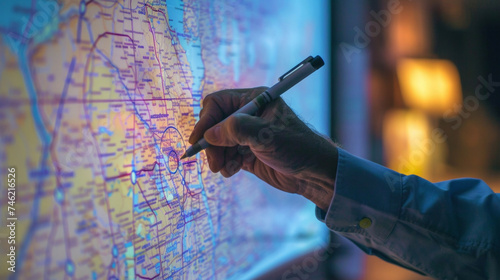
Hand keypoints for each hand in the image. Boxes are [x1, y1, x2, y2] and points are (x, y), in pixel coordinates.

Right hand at [188, 87, 337, 210]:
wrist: (313, 174)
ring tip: (223, 169)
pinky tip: (232, 171)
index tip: (199, 140)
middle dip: (211, 142)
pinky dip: (225, 164)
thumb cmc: (296, 147)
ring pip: (217, 142)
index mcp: (255, 100)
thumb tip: (210, 134)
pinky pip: (226, 155)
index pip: (218, 103)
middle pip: (214, 123)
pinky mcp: (247, 153)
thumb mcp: (266, 135)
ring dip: (217, 156)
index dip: (206, 119)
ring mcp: (247, 135)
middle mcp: (248, 115)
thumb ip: (236, 130)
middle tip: (213, 162)